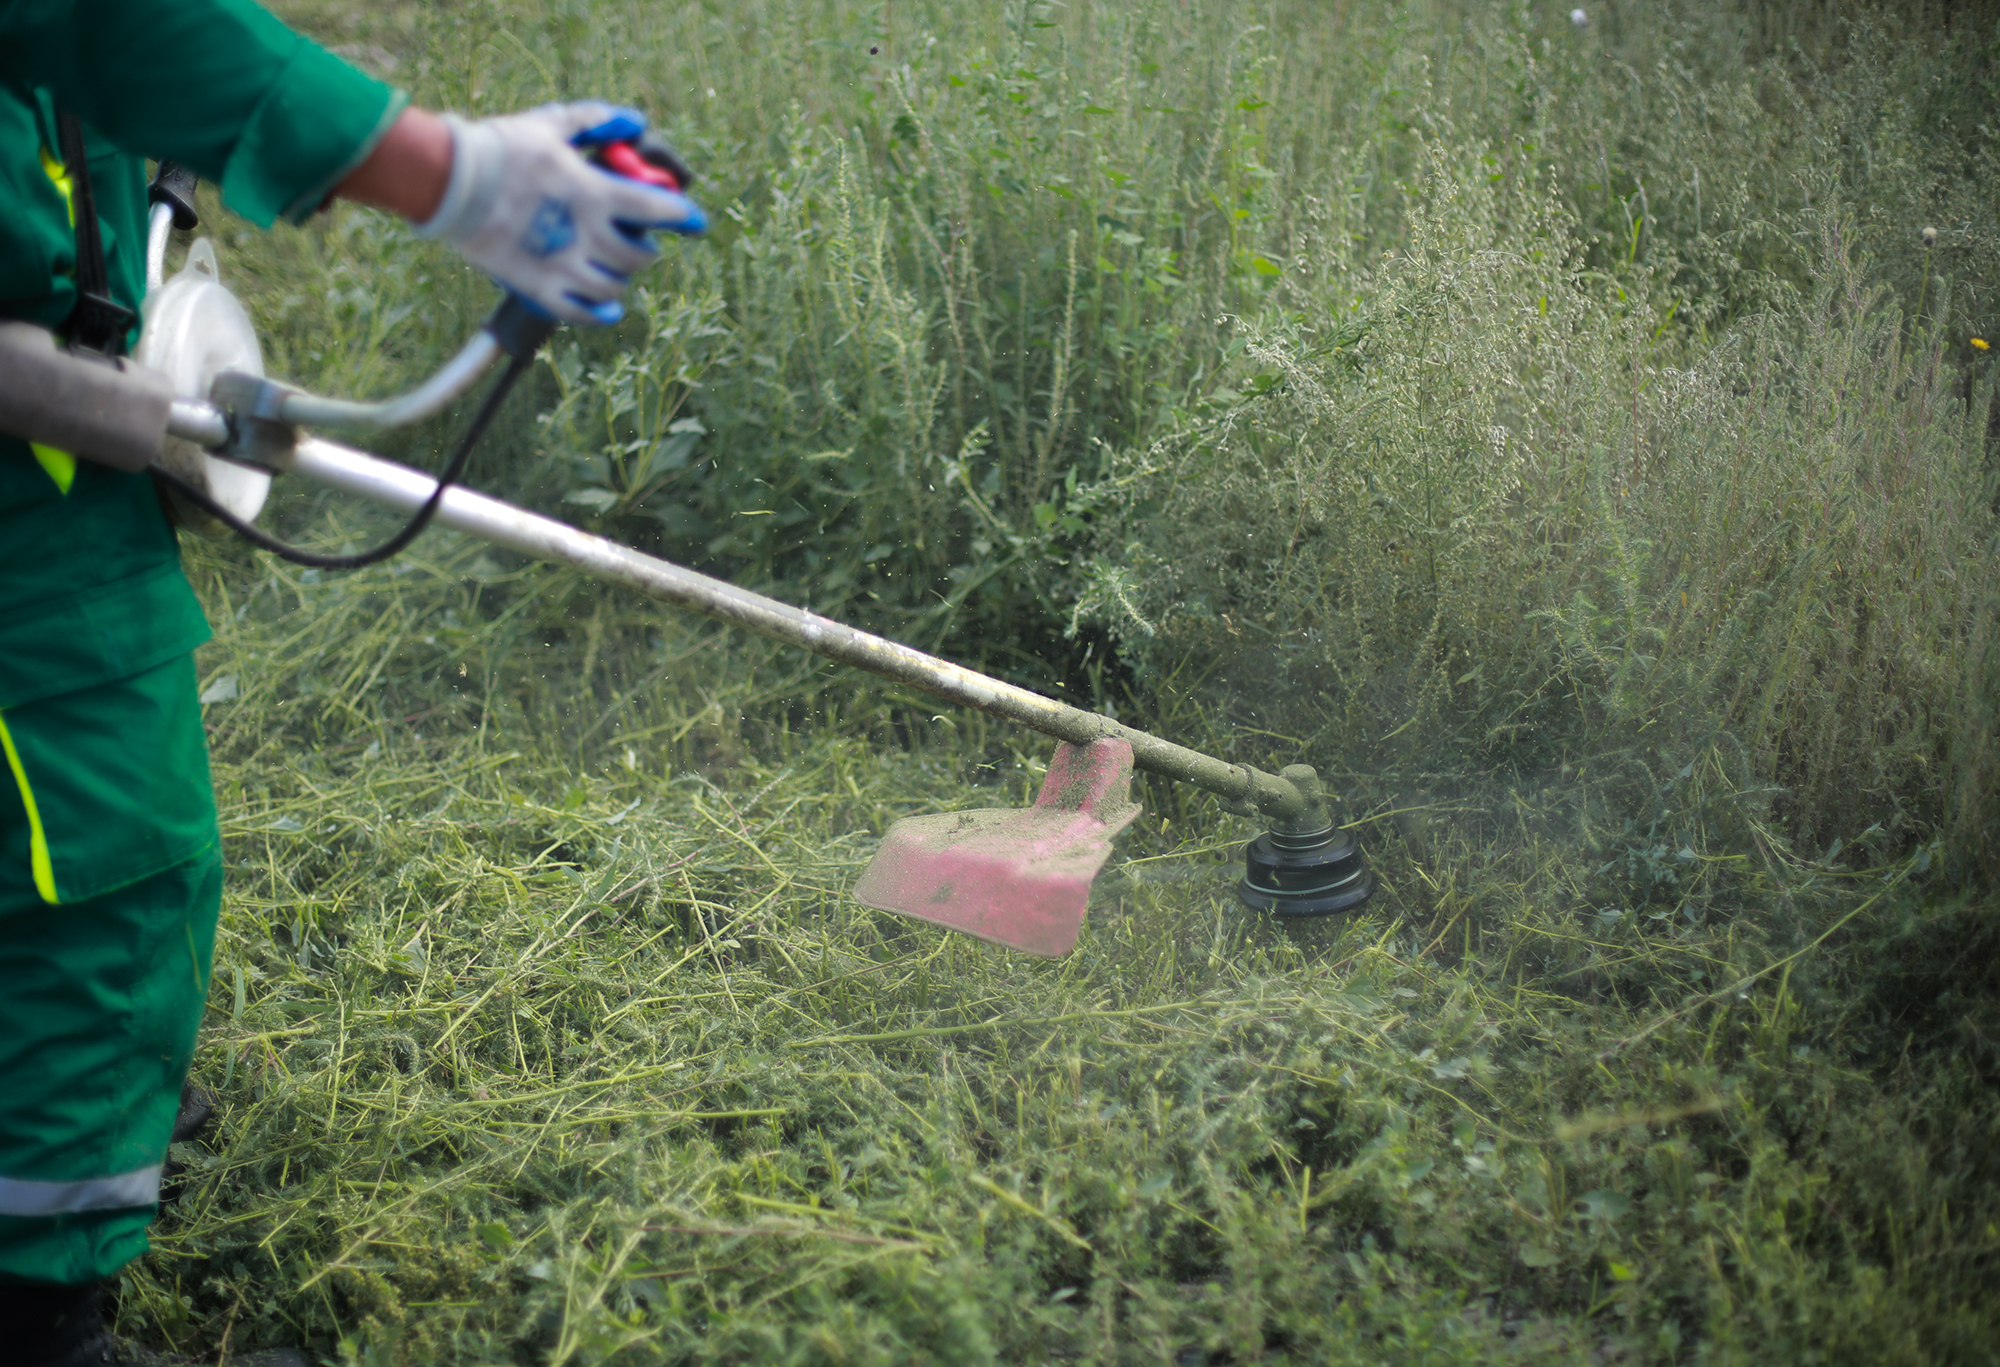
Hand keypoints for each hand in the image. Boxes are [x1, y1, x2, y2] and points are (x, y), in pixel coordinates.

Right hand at [414, 102, 705, 324]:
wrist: (447, 180)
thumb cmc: (501, 148)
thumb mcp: (551, 124)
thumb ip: (595, 121)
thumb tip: (634, 121)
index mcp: (593, 193)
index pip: (655, 210)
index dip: (683, 217)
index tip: (696, 222)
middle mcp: (584, 234)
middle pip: (637, 255)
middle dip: (644, 249)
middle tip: (639, 242)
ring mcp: (561, 265)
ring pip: (613, 286)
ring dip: (622, 278)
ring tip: (615, 268)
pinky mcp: (537, 287)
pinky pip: (580, 312)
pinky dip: (601, 313)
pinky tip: (611, 307)